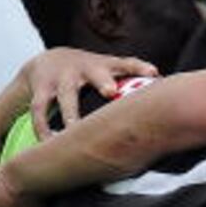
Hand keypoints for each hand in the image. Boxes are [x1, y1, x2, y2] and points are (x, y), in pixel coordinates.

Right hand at [21, 48, 157, 137]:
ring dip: (70, 114)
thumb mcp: (107, 74)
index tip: (153, 74)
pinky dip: (44, 130)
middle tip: (111, 91)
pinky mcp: (40, 90)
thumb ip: (131, 88)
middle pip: (94, 73)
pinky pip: (40, 112)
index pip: (125, 63)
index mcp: (104, 65)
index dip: (139, 68)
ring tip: (74, 132)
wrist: (47, 61)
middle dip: (103, 80)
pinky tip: (50, 145)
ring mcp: (60, 78)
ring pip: (64, 97)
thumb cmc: (89, 75)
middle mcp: (83, 68)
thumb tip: (165, 112)